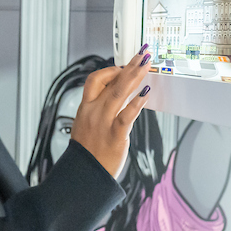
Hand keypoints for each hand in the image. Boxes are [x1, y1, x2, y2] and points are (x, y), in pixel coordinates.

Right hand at [69, 45, 152, 177]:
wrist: (84, 175)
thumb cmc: (88, 152)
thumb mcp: (86, 125)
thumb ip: (99, 110)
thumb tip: (117, 96)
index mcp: (85, 108)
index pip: (94, 80)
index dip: (110, 70)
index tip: (124, 66)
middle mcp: (93, 112)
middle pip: (110, 81)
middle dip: (128, 66)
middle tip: (141, 55)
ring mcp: (103, 122)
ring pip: (119, 92)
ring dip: (134, 76)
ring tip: (146, 65)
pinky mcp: (115, 135)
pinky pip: (127, 114)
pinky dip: (137, 102)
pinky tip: (146, 93)